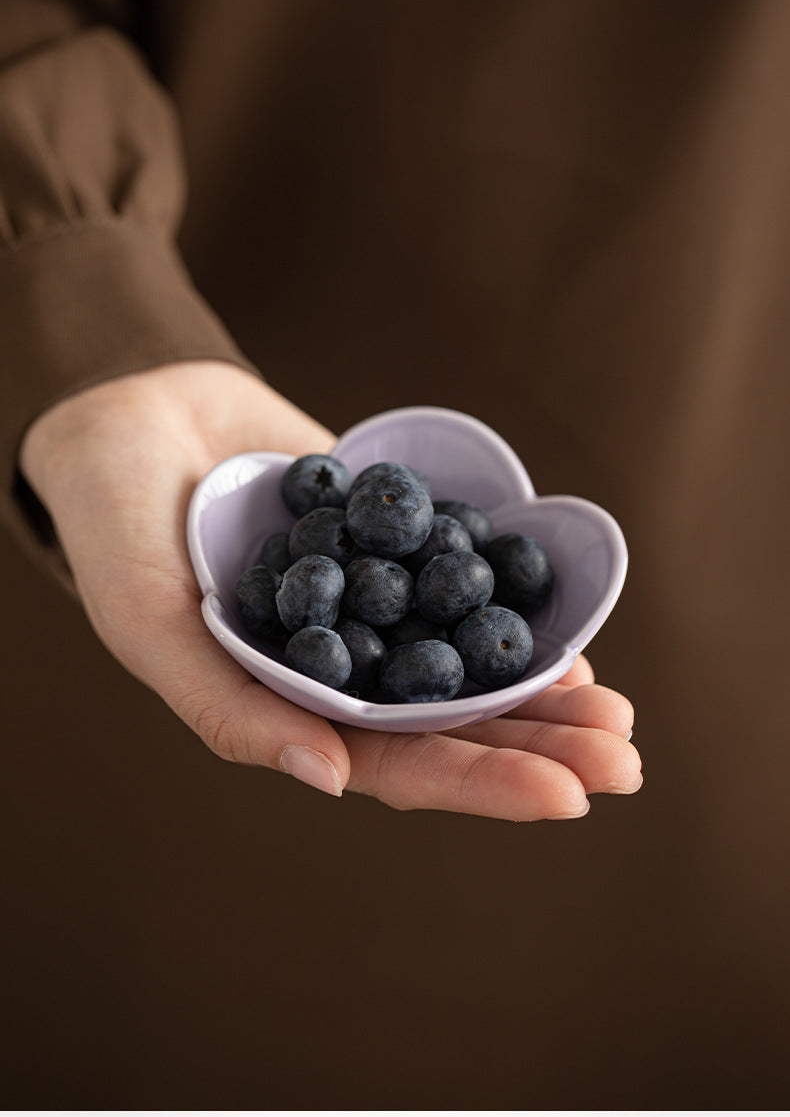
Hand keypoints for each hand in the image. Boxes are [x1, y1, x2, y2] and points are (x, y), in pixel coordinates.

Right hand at [20, 361, 640, 819]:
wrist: (134, 417)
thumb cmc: (118, 532)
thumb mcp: (153, 626)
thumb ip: (230, 709)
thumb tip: (330, 781)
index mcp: (290, 709)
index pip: (397, 767)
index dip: (480, 783)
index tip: (566, 795)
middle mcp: (342, 669)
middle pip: (454, 723)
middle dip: (540, 744)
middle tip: (625, 762)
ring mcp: (373, 606)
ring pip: (469, 662)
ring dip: (544, 688)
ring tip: (619, 711)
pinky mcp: (392, 542)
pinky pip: (463, 583)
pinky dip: (513, 609)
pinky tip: (569, 632)